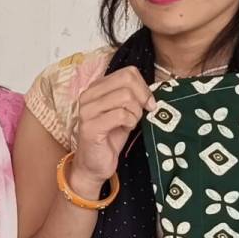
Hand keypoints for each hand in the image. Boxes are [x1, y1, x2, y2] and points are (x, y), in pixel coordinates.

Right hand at [66, 65, 154, 193]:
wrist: (94, 164)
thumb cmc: (110, 137)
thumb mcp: (125, 112)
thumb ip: (133, 97)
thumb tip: (151, 93)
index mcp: (96, 88)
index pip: (128, 72)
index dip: (143, 87)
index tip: (147, 103)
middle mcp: (88, 95)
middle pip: (127, 81)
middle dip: (141, 98)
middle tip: (142, 113)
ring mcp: (87, 110)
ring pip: (125, 97)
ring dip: (135, 112)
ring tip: (130, 123)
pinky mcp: (90, 126)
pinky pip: (121, 115)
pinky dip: (130, 122)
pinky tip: (126, 129)